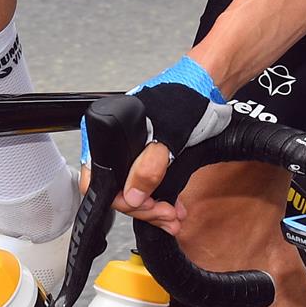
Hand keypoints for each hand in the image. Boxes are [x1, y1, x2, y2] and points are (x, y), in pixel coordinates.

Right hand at [81, 55, 231, 231]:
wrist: (208, 87)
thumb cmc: (186, 98)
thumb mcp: (168, 136)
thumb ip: (148, 167)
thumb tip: (132, 195)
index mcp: (107, 132)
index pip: (97, 178)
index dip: (120, 199)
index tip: (145, 206)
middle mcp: (114, 143)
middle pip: (117, 189)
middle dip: (143, 208)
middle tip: (166, 216)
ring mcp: (131, 152)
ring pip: (133, 192)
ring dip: (153, 209)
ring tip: (174, 218)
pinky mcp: (148, 158)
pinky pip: (146, 186)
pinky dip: (159, 200)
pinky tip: (173, 209)